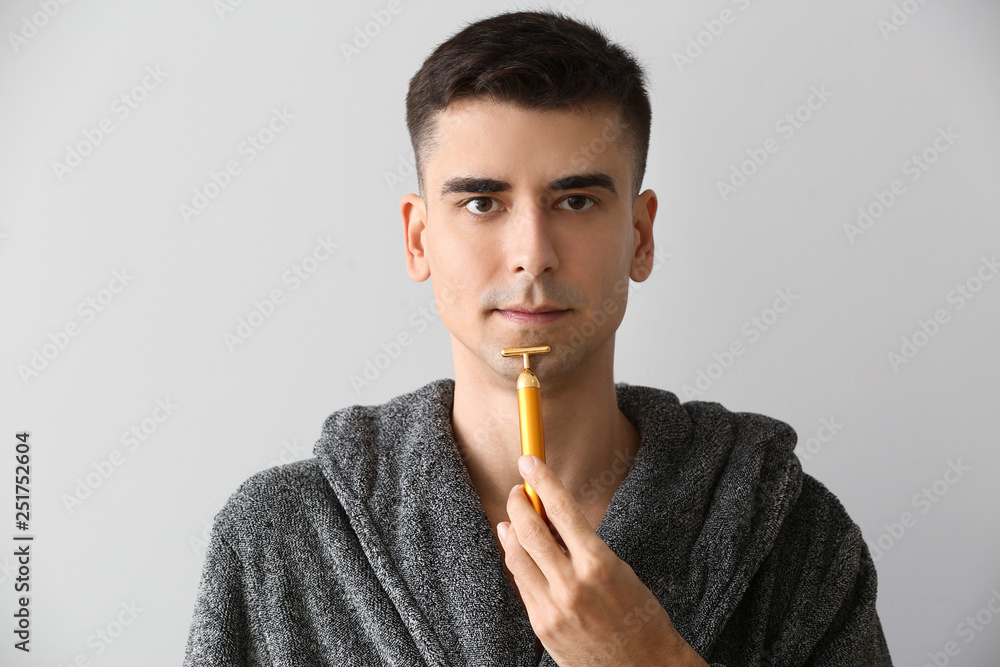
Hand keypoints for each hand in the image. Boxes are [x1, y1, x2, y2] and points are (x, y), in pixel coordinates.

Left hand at [497, 454, 707, 665]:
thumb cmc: (639, 616)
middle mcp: (572, 584)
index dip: (542, 479)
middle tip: (519, 490)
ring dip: (511, 529)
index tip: (529, 460)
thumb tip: (549, 516)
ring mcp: (553, 607)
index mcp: (599, 563)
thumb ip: (583, 545)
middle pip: (529, 529)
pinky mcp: (542, 626)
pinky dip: (517, 560)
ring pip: (517, 556)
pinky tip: (516, 549)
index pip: (561, 509)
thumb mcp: (619, 570)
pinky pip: (521, 583)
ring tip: (514, 516)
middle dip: (518, 502)